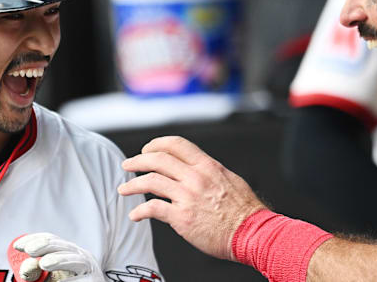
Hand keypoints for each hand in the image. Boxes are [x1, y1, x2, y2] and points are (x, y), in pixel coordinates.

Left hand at [13, 233, 103, 281]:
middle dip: (45, 245)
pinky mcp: (94, 280)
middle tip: (29, 249)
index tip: (17, 245)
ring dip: (59, 260)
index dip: (34, 239)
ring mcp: (90, 268)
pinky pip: (81, 280)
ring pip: (76, 260)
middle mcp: (81, 256)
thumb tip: (25, 266)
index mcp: (68, 252)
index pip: (52, 239)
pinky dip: (69, 281)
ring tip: (44, 263)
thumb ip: (35, 272)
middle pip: (63, 246)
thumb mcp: (48, 278)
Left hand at [117, 136, 265, 260]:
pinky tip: (135, 215)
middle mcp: (195, 177)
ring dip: (133, 184)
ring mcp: (187, 196)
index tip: (147, 149)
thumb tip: (189, 172)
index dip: (157, 144)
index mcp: (207, 166)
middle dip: (138, 160)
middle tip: (128, 165)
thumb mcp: (228, 180)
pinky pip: (153, 208)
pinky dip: (140, 211)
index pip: (176, 145)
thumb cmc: (244, 211)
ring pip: (151, 181)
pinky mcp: (182, 217)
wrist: (252, 233)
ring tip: (124, 189)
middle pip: (158, 159)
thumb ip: (206, 173)